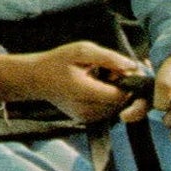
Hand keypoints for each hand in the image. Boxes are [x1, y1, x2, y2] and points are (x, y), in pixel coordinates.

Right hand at [23, 42, 149, 125]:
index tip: (121, 68)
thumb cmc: (58, 62)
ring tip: (101, 76)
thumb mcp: (82, 50)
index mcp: (84, 91)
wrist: (36, 79)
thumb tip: (133, 67)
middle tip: (111, 69)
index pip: (120, 95)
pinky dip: (108, 99)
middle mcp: (86, 110)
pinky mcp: (85, 120)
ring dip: (115, 93)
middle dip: (122, 86)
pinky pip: (107, 111)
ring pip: (116, 108)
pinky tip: (97, 85)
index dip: (127, 82)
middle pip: (120, 103)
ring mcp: (86, 118)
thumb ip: (109, 58)